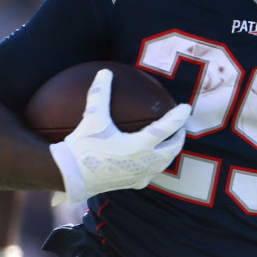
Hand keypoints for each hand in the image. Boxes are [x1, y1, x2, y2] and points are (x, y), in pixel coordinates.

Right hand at [49, 69, 190, 204]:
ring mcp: (140, 176)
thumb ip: (100, 93)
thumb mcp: (92, 117)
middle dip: (179, 137)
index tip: (186, 107)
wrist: (69, 177)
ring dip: (170, 152)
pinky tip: (150, 162)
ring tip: (170, 142)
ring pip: (164, 164)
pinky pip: (150, 174)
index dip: (179, 116)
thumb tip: (104, 72)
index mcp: (140, 146)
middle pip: (172, 149)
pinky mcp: (132, 184)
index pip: (167, 128)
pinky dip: (156, 165)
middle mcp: (144, 163)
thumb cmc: (83, 146)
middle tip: (181, 127)